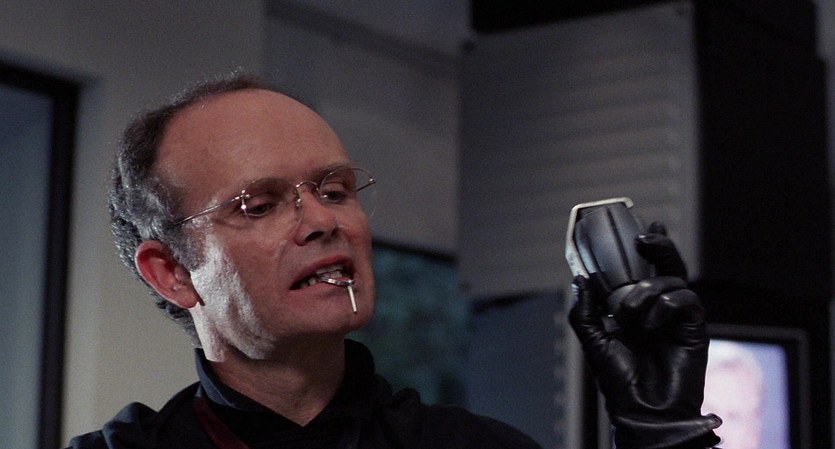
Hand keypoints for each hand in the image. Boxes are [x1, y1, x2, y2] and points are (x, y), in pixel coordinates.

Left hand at [569, 223, 720, 448]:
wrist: (643, 410)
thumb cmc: (619, 380)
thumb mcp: (594, 340)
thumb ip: (586, 309)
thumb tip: (580, 278)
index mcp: (636, 309)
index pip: (643, 270)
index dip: (646, 248)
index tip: (640, 228)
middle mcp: (659, 309)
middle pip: (667, 265)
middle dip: (658, 245)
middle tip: (644, 238)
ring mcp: (678, 317)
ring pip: (674, 279)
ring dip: (648, 290)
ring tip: (631, 313)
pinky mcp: (694, 328)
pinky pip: (687, 299)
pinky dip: (666, 304)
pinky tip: (652, 322)